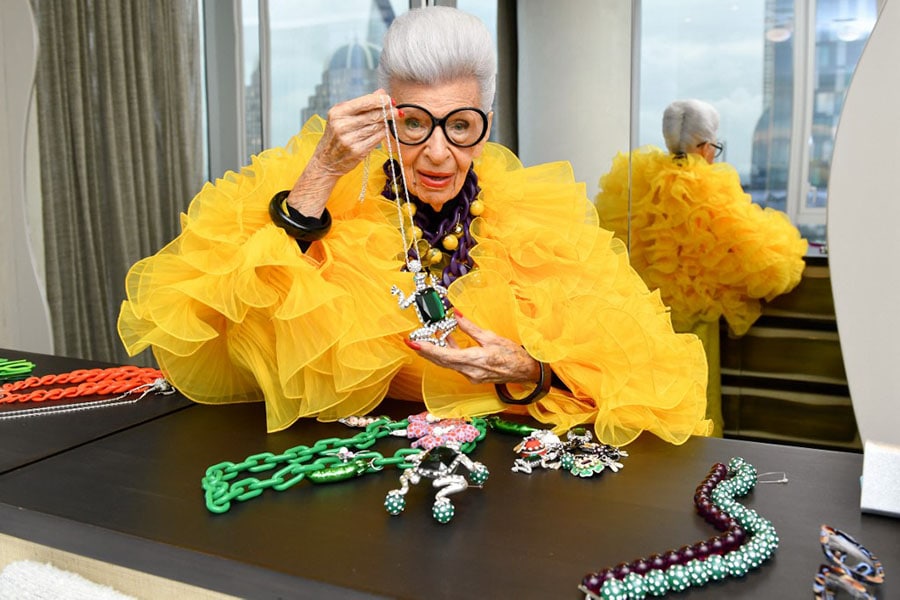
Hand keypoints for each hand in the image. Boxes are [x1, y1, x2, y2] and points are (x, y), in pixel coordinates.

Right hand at [287, 89, 396, 216]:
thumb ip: (362, 104)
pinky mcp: (358, 151)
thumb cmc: (336, 136)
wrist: (326, 161)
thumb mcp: (342, 116)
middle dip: (388, 112)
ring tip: (389, 120)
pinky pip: (377, 139)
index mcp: (338, 113)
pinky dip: (383, 134)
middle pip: (373, 115)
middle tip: (397, 111)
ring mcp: (350, 140)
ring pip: (377, 127)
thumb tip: (381, 92)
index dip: (380, 100)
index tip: (389, 100)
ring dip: (386, 123)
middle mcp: (342, 125)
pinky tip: (384, 130)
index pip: (364, 102)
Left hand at [406, 310, 541, 385]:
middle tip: (412, 342)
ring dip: (436, 352)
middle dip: (425, 351)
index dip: (427, 350)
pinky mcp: (473, 376)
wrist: (526, 372)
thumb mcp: (491, 337)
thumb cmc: (513, 355)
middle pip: (441, 361)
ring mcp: (471, 376)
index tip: (414, 344)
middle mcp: (470, 371)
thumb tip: (456, 315)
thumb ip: (470, 328)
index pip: (444, 355)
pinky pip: (455, 364)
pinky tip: (447, 342)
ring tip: (426, 340)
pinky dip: (448, 354)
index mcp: (475, 360)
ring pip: (447, 363)